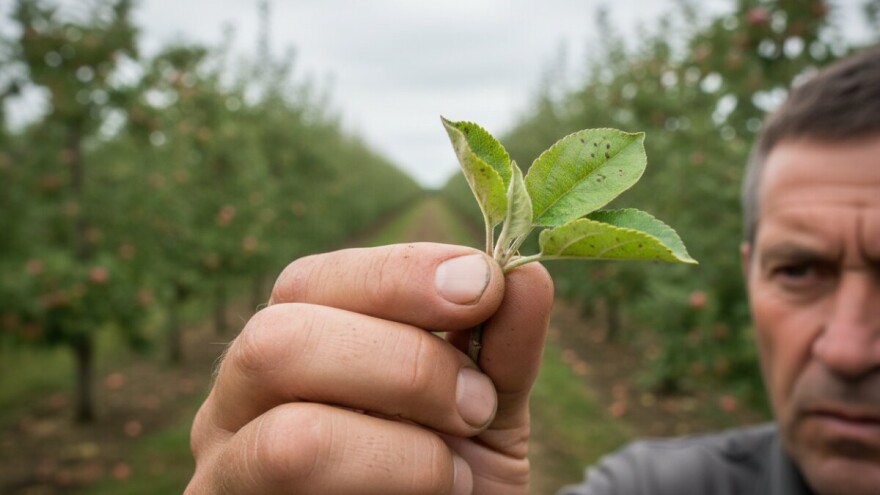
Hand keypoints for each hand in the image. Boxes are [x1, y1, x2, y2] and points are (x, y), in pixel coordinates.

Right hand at [186, 242, 553, 493]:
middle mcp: (240, 396)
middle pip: (278, 340)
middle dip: (404, 364)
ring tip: (458, 468)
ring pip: (293, 438)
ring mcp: (229, 470)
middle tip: (476, 403)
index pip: (312, 280)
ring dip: (403, 447)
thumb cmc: (452, 471)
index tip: (486, 286)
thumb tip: (528, 273)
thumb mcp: (487, 405)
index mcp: (292, 340)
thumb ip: (501, 344)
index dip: (400, 274)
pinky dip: (395, 486)